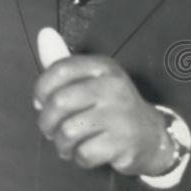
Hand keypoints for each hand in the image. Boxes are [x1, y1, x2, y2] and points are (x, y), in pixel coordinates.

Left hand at [33, 55, 174, 175]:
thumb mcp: (90, 79)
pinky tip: (83, 152)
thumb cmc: (109, 104)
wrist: (150, 134)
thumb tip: (44, 33)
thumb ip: (62, 61)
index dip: (41, 89)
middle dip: (46, 121)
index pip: (59, 70)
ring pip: (68, 131)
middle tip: (50, 129)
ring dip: (61, 143)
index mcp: (103, 67)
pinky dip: (78, 157)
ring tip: (66, 143)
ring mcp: (120, 115)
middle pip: (59, 102)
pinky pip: (84, 153)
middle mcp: (113, 87)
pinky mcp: (124, 143)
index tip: (40, 102)